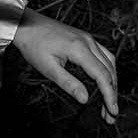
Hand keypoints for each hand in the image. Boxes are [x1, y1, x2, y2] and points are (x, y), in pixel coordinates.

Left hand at [14, 8, 118, 124]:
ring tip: (109, 100)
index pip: (103, 76)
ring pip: (110, 63)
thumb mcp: (47, 68)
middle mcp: (89, 42)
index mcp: (80, 49)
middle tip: (111, 113)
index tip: (112, 111)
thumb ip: (68, 83)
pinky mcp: (85, 38)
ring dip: (112, 82)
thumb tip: (85, 99)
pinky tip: (104, 80)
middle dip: (112, 93)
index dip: (109, 95)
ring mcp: (88, 39)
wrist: (25, 24)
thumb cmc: (33, 45)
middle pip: (109, 71)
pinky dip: (108, 70)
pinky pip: (104, 55)